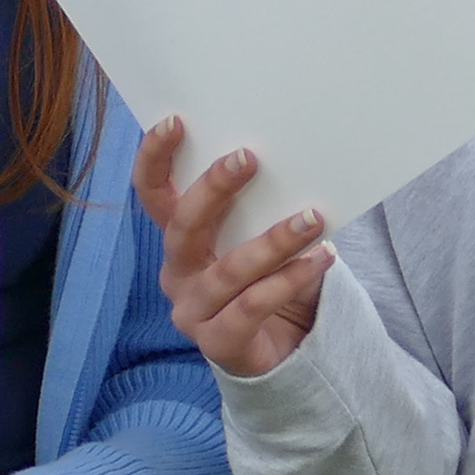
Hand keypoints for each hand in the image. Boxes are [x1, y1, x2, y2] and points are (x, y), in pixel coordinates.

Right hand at [133, 117, 328, 379]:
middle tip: (249, 159)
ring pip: (228, 270)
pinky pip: (253, 306)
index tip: (174, 122)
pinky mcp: (219, 343)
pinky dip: (290, 279)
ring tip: (312, 218)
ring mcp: (193, 311)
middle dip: (214, 189)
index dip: (155, 159)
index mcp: (178, 240)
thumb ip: (259, 206)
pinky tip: (321, 259)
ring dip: (273, 241)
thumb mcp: (258, 237)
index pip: (153, 195)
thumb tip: (288, 155)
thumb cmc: (270, 280)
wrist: (284, 352)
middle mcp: (177, 273)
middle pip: (184, 228)